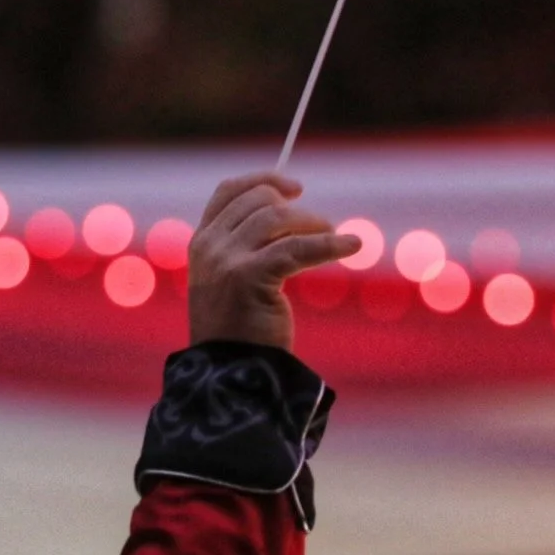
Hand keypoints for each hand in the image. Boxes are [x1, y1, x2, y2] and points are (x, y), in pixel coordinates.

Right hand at [187, 174, 361, 351]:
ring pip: (278, 218)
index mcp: (201, 242)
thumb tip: (289, 213)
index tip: (295, 187)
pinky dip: (329, 244)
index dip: (264, 180)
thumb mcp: (232, 281)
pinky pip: (297, 248)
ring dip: (314, 224)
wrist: (230, 374)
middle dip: (296, 208)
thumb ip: (246, 248)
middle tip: (322, 225)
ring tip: (334, 237)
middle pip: (258, 200)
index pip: (229, 191)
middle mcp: (209, 246)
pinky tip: (352, 245)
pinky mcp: (248, 277)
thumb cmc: (239, 332)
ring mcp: (225, 260)